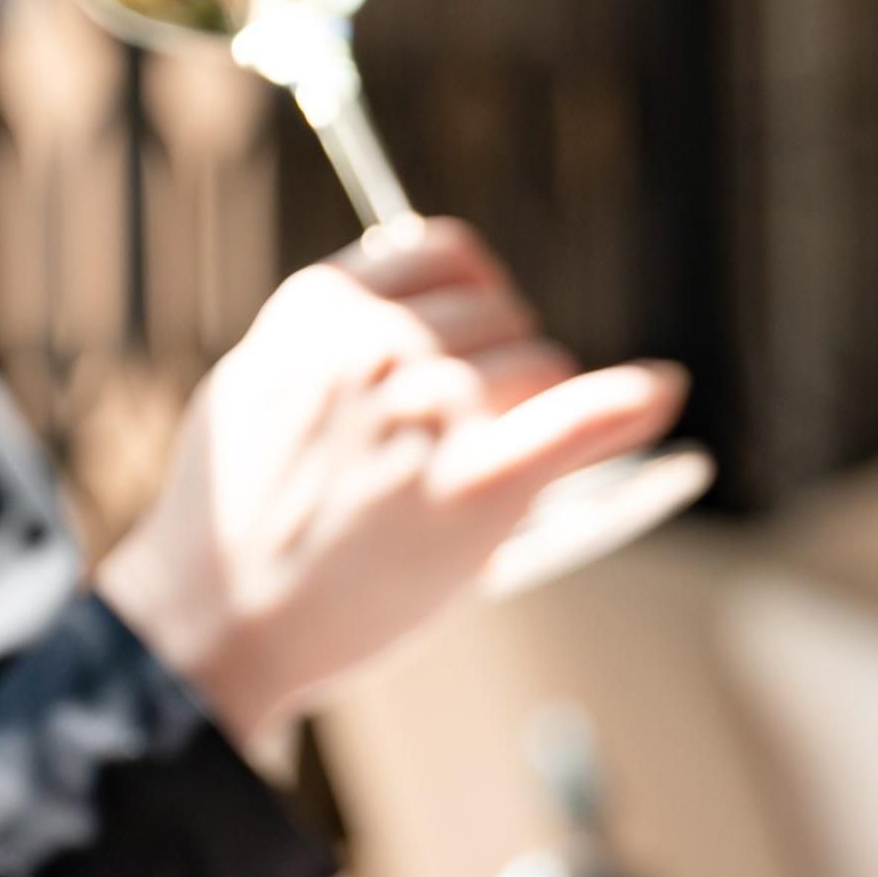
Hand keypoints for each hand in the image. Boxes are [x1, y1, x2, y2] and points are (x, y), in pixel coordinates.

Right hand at [94, 219, 684, 739]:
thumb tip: (426, 273)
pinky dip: (630, 403)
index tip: (475, 339)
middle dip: (504, 368)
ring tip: (467, 477)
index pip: (447, 253)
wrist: (216, 624)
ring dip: (535, 413)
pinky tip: (661, 392)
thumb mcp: (265, 386)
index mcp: (320, 309)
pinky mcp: (476, 486)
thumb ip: (341, 332)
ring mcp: (430, 410)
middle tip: (460, 441)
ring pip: (544, 368)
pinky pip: (582, 420)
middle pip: (505, 316)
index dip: (475, 298)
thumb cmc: (245, 518)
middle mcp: (377, 344)